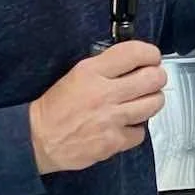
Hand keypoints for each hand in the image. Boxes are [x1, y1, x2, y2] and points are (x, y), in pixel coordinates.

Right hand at [29, 41, 166, 174]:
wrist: (37, 138)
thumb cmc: (56, 106)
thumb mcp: (77, 74)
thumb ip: (106, 67)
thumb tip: (137, 63)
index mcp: (92, 71)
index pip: (135, 53)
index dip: (151, 54)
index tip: (152, 58)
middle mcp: (104, 93)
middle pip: (153, 78)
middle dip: (157, 77)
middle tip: (152, 80)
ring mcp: (111, 118)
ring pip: (154, 104)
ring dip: (152, 101)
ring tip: (142, 102)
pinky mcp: (113, 141)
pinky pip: (140, 132)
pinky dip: (136, 129)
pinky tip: (126, 125)